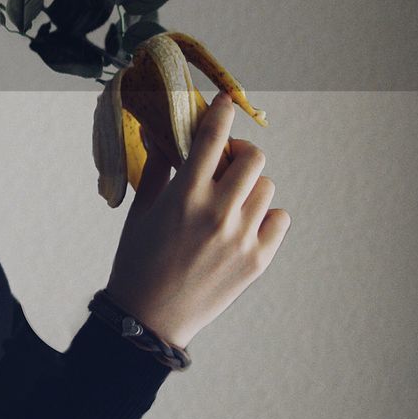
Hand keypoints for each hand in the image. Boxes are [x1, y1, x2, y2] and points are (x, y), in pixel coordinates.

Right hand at [105, 92, 291, 347]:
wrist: (150, 317)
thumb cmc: (138, 259)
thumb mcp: (141, 210)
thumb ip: (157, 168)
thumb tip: (159, 133)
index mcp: (184, 196)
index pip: (211, 139)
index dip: (221, 112)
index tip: (225, 100)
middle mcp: (217, 213)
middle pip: (253, 158)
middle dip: (240, 152)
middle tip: (225, 162)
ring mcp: (241, 238)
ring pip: (266, 188)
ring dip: (249, 186)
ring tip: (230, 199)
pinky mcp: (257, 260)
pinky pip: (279, 219)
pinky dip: (266, 215)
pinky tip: (244, 222)